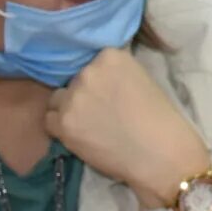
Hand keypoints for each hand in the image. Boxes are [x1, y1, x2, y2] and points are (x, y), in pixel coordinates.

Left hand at [45, 46, 211, 209]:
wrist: (161, 154)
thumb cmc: (161, 119)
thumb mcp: (142, 81)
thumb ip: (116, 74)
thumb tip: (100, 80)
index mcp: (110, 56)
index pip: (92, 61)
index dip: (99, 79)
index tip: (110, 91)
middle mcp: (87, 72)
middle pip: (73, 79)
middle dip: (84, 93)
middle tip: (102, 111)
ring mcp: (73, 98)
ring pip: (58, 99)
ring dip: (70, 109)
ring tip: (90, 125)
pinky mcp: (64, 123)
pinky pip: (49, 120)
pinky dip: (62, 128)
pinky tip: (82, 136)